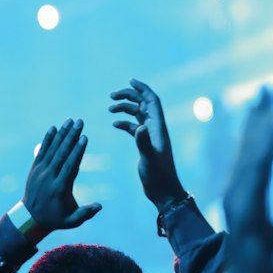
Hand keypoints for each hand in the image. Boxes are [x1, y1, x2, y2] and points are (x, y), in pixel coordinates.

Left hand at [22, 119, 101, 233]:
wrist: (30, 218)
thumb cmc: (55, 219)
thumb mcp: (71, 221)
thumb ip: (85, 214)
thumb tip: (99, 206)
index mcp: (60, 188)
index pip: (70, 166)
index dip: (77, 151)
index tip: (84, 137)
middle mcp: (49, 177)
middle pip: (62, 153)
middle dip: (71, 136)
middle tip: (80, 122)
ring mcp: (40, 171)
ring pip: (52, 149)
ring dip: (62, 134)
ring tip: (70, 120)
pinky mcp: (35, 168)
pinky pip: (42, 151)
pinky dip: (47, 139)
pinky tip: (54, 128)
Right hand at [108, 79, 185, 211]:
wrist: (163, 191)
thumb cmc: (158, 176)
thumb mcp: (149, 159)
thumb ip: (143, 142)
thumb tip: (139, 127)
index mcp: (158, 128)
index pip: (152, 101)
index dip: (143, 89)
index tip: (130, 80)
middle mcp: (155, 129)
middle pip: (143, 104)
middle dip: (129, 96)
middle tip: (111, 96)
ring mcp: (149, 136)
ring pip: (137, 114)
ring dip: (124, 108)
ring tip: (109, 108)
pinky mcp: (144, 144)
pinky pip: (133, 127)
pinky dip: (124, 122)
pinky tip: (114, 124)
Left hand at [210, 86, 272, 272]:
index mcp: (249, 206)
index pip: (262, 158)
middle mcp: (237, 195)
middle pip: (251, 147)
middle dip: (265, 115)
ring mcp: (235, 196)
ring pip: (245, 151)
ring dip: (257, 122)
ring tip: (266, 95)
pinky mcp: (237, 199)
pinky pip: (245, 162)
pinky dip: (253, 140)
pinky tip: (258, 128)